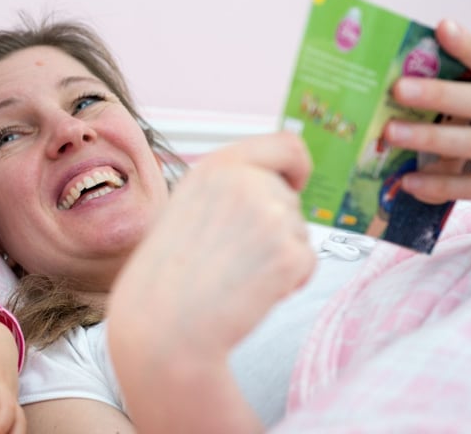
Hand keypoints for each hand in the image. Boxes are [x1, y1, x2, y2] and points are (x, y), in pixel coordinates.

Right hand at [107, 132, 314, 433]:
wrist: (163, 325)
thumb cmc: (169, 274)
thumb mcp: (189, 206)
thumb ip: (231, 188)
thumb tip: (281, 186)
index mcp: (216, 166)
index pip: (286, 144)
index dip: (298, 166)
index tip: (297, 182)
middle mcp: (245, 182)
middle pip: (290, 197)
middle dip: (276, 227)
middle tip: (235, 257)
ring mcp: (269, 216)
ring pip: (300, 231)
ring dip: (279, 255)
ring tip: (234, 274)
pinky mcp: (288, 253)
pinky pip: (308, 263)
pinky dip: (289, 282)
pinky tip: (250, 292)